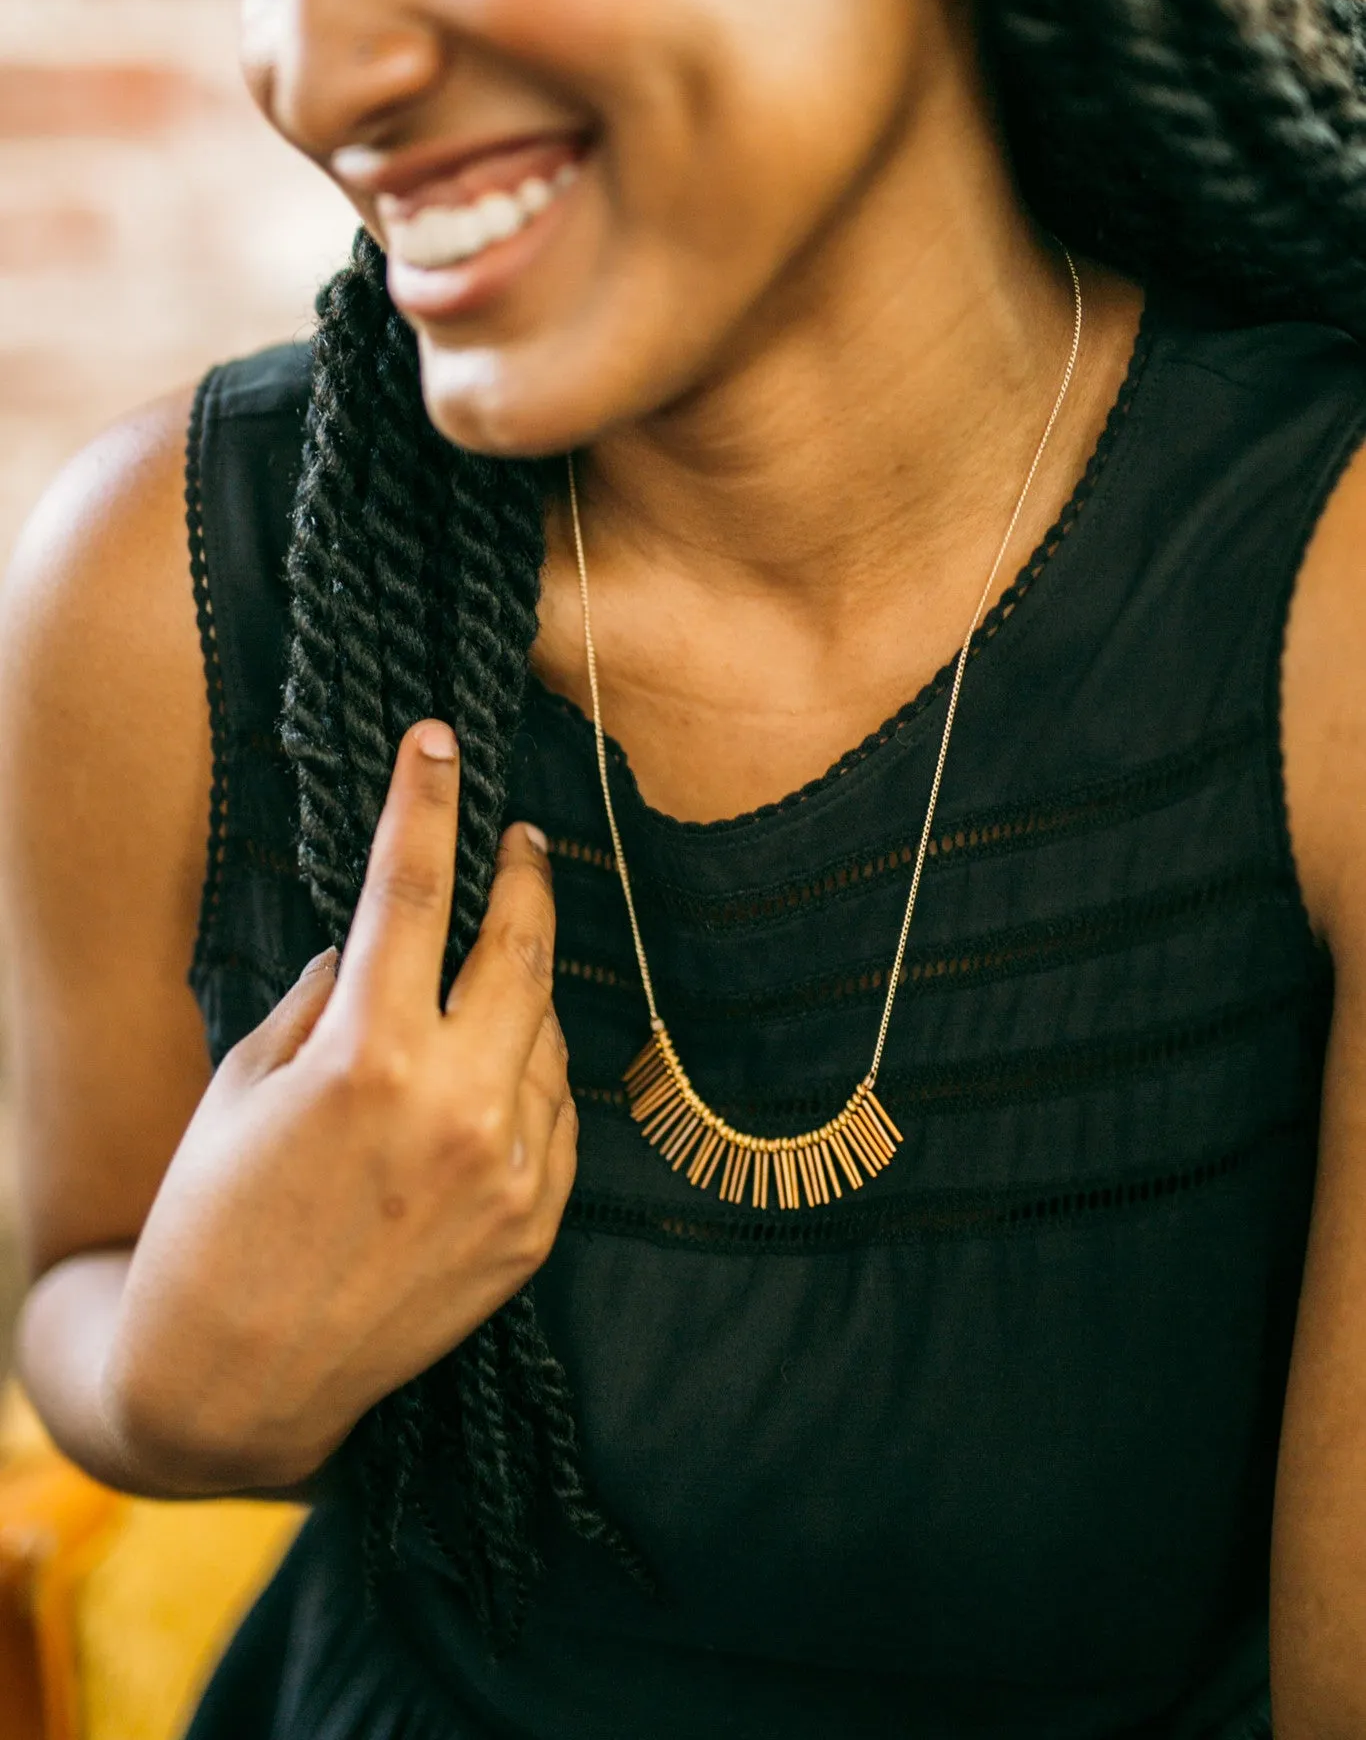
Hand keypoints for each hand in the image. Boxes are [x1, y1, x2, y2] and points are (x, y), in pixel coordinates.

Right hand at [104, 721, 574, 1491]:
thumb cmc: (214, 1217)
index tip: (440, 739)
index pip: (413, 889)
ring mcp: (508, 1174)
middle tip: (517, 838)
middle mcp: (456, 1108)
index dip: (426, 801)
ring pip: (546, 1032)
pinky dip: (531, 1076)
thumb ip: (324, 999)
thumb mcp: (248, 1082)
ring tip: (489, 970)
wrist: (233, 1382)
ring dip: (520, 988)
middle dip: (522, 875)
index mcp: (369, 1057)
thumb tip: (374, 950)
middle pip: (520, 948)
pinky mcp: (532, 1228)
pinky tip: (498, 1069)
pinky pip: (557, 1115)